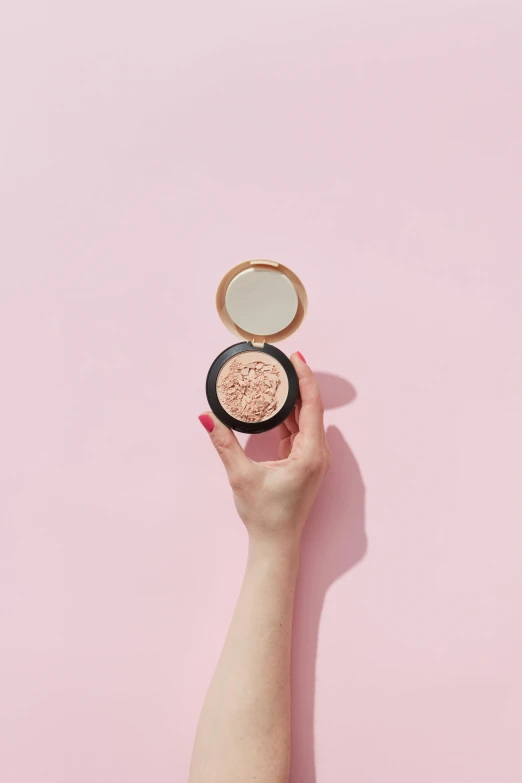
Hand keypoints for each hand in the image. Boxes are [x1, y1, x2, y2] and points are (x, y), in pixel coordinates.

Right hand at [199, 353, 330, 546]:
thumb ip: (224, 443)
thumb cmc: (264, 514)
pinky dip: (288, 417)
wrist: (275, 543)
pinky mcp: (304, 464)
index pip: (311, 405)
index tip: (295, 358)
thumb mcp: (241, 475)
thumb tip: (207, 417)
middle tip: (281, 362)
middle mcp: (317, 454)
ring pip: (305, 420)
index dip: (305, 379)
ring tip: (277, 378)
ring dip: (292, 401)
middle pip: (310, 409)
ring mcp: (312, 459)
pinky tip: (275, 406)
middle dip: (297, 384)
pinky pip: (299, 432)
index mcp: (310, 454)